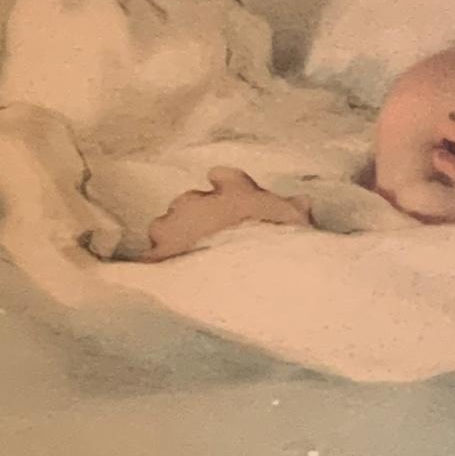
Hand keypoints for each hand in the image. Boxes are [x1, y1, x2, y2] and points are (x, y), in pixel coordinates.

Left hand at [142, 167, 311, 261]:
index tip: (222, 187)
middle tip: (211, 240)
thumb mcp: (298, 228)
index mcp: (235, 193)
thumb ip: (296, 212)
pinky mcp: (158, 256)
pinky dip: (159, 264)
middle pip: (189, 202)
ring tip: (188, 261)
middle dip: (197, 218)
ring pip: (165, 226)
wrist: (249, 279)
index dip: (224, 184)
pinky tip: (166, 275)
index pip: (224, 176)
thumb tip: (303, 203)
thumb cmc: (279, 249)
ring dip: (175, 239)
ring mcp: (174, 228)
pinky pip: (151, 257)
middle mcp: (200, 203)